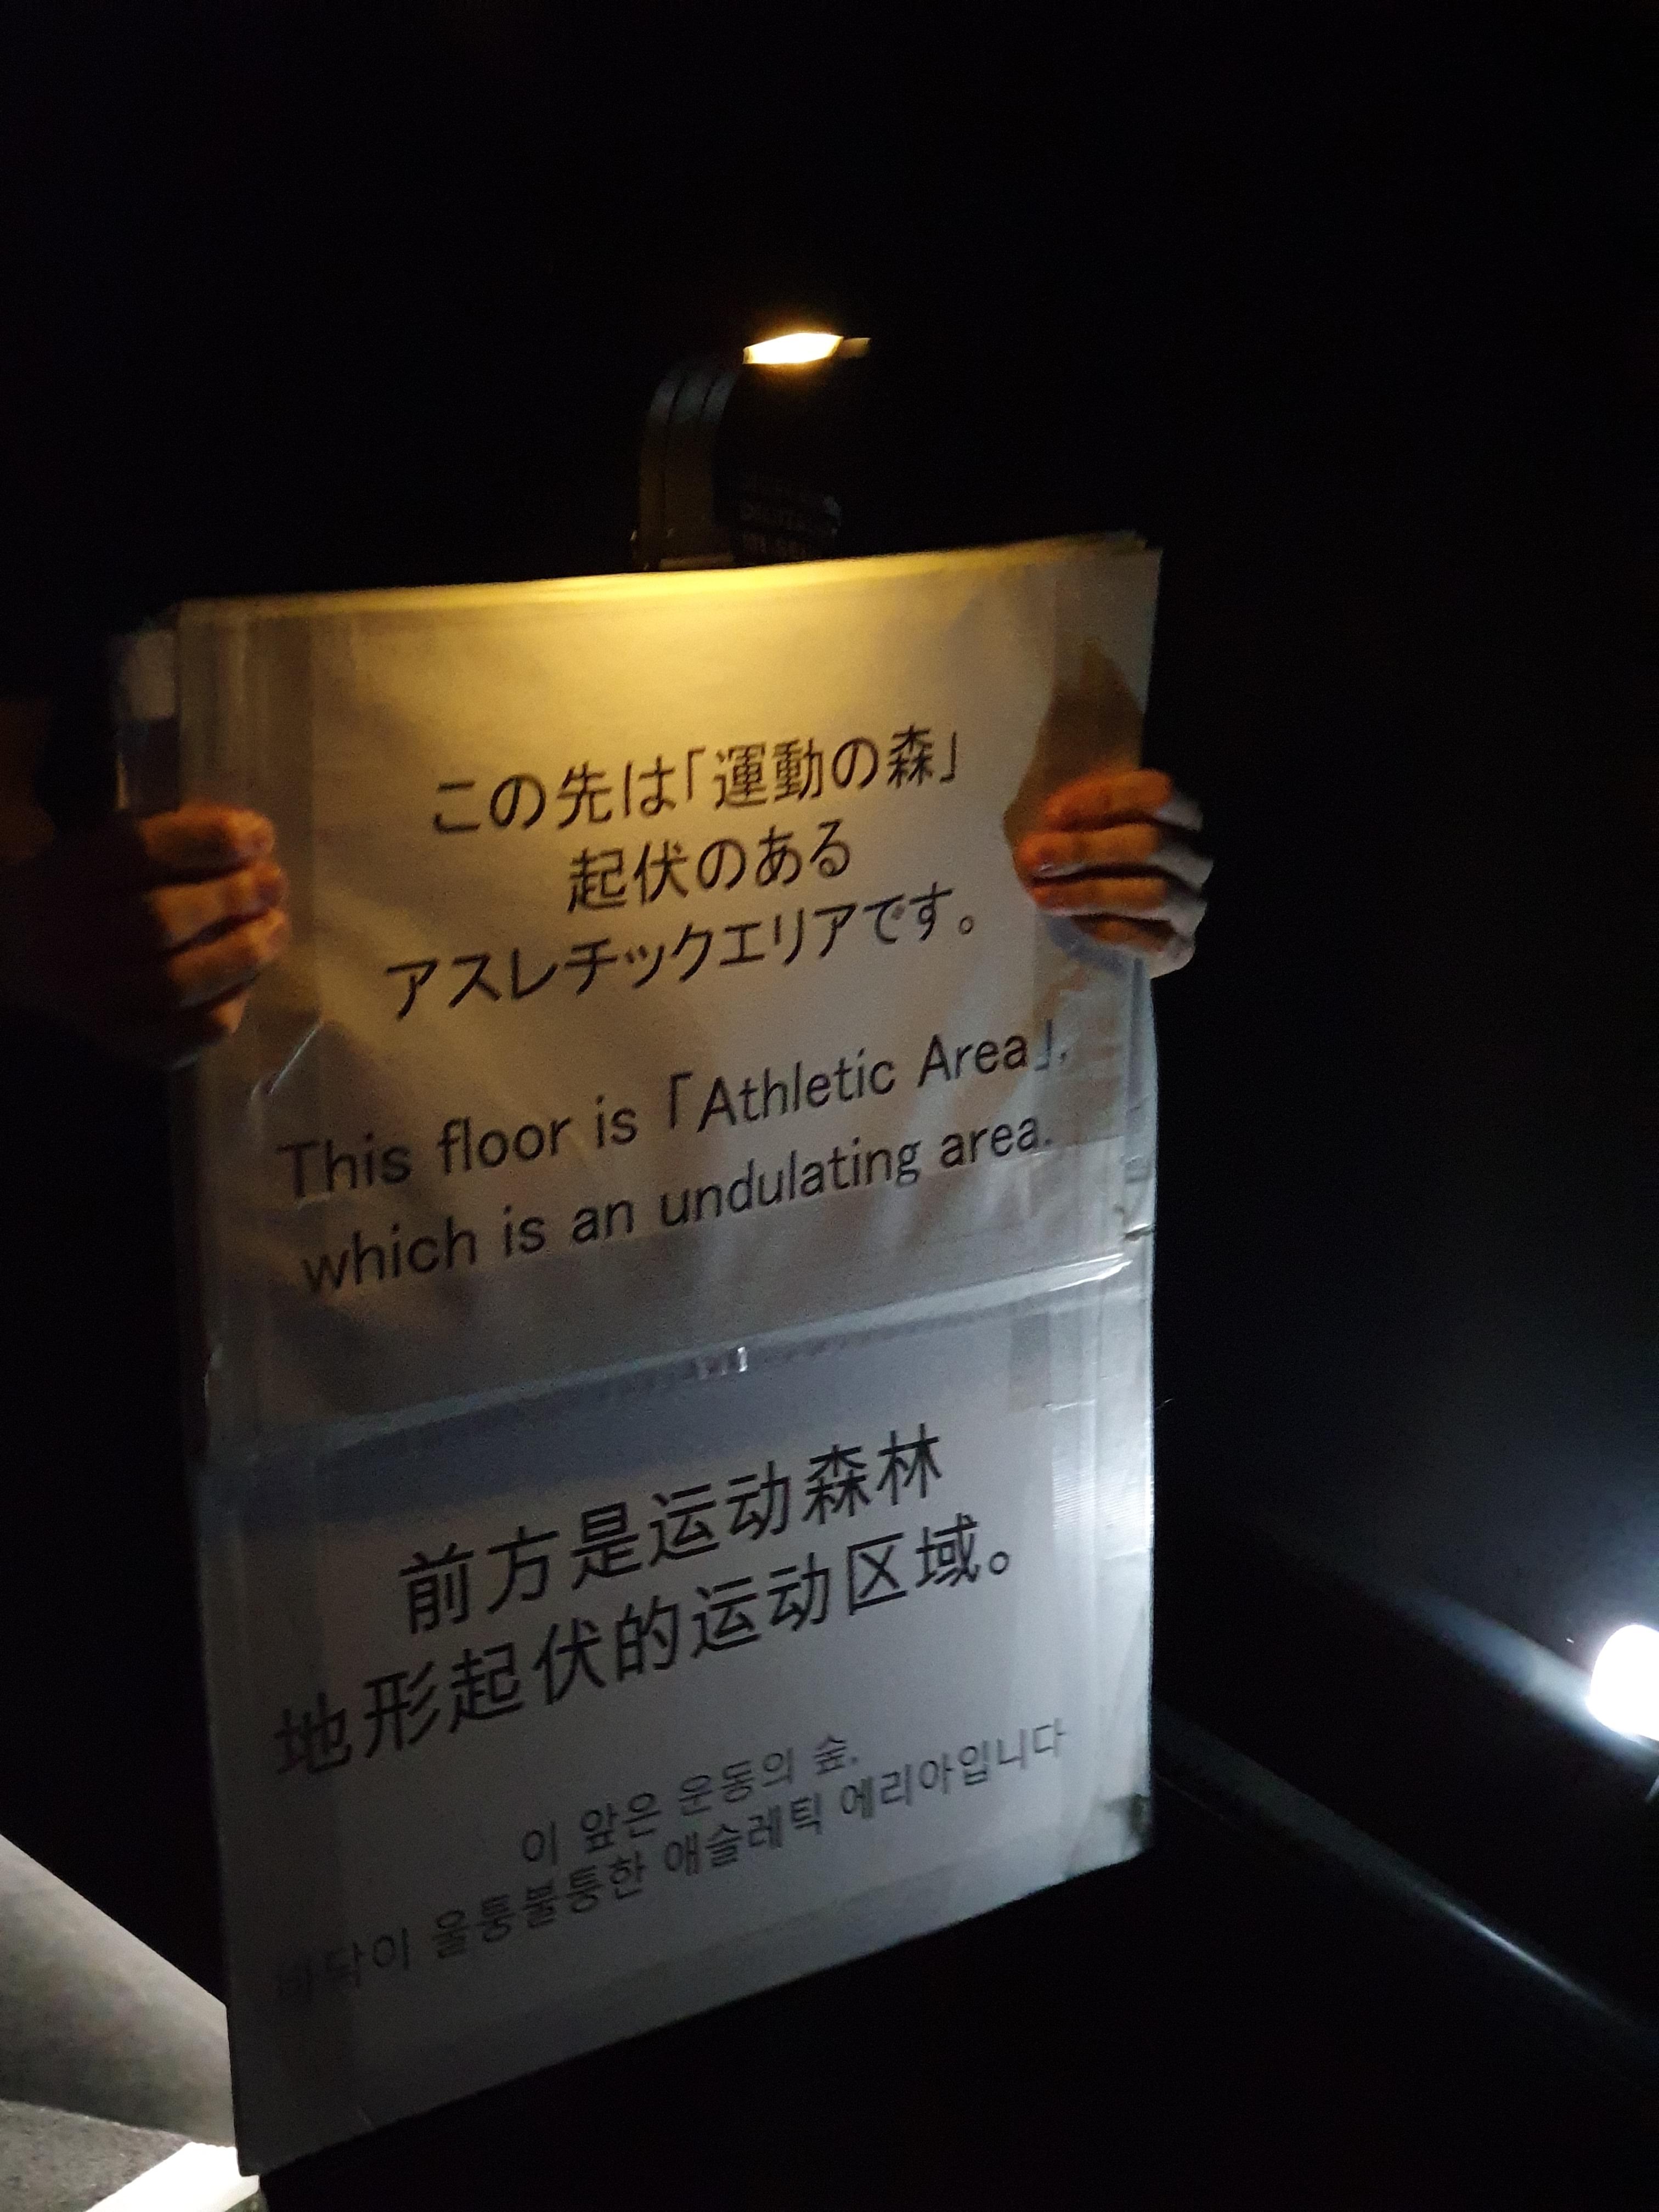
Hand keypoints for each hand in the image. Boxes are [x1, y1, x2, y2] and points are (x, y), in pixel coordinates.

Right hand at [0, 802, 289, 1066]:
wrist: (30, 956)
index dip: (208, 841)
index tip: (262, 835)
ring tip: (276, 928)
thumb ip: (178, 831)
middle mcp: (65, 941)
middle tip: (275, 884)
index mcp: (62, 876)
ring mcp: (88, 1002)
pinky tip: (246, 982)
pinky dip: (227, 1007)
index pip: (136, 851)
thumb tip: (253, 836)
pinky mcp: (119, 1044)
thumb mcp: (117, 843)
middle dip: (230, 899)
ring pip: (174, 985)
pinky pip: (184, 1037)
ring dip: (241, 955)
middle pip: (158, 921)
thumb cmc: (97, 889)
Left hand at [1012, 767, 1209, 976]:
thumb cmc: (1076, 851)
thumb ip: (1066, 808)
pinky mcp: (1181, 946)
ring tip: (1043, 893)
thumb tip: (1049, 822)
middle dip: (1086, 849)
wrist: (1088, 913)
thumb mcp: (1068, 818)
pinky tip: (1072, 921)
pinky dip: (1107, 929)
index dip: (1105, 800)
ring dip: (1092, 893)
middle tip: (1034, 857)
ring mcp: (1192, 903)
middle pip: (1152, 844)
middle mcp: (1195, 856)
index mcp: (1180, 811)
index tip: (1051, 813)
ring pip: (1153, 894)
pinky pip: (1150, 941)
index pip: (1158, 793)